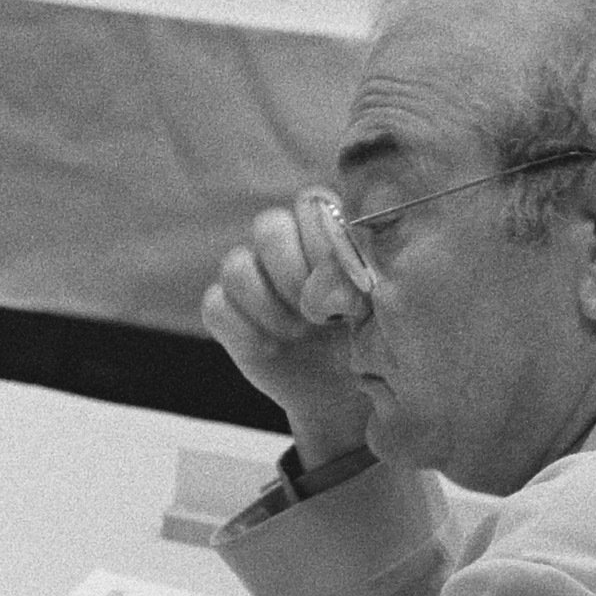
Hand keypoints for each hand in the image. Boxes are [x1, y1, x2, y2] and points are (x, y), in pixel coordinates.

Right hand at [197, 192, 375, 461]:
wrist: (342, 392)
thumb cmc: (368, 343)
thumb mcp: (379, 308)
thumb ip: (362, 274)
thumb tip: (334, 276)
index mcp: (324, 230)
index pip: (311, 203)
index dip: (323, 245)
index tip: (347, 292)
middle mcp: (283, 246)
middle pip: (269, 226)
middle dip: (294, 273)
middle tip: (318, 314)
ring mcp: (250, 278)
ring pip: (236, 265)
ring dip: (269, 306)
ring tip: (297, 334)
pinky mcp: (225, 311)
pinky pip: (215, 305)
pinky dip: (244, 331)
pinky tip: (272, 349)